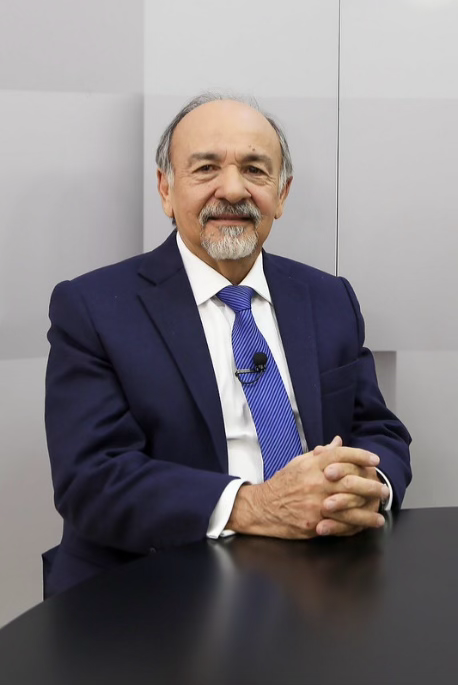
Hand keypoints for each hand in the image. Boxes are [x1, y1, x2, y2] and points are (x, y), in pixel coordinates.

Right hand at [227, 438, 384, 539]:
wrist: (262, 507)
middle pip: (350, 479)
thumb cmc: (283, 484)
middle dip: (370, 484)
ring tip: (382, 511)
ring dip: (369, 508)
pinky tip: (369, 524)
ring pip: (349, 504)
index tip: (375, 460)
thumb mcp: (299, 463)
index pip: (340, 454)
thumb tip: (338, 442)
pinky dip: (357, 524)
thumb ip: (321, 454)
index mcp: (312, 465)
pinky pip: (340, 523)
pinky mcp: (314, 521)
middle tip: (384, 488)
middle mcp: (315, 482)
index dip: (360, 455)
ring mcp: (315, 502)